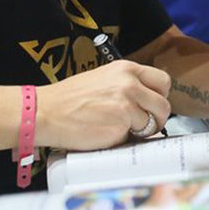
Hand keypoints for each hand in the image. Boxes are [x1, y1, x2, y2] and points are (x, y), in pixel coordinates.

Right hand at [37, 59, 171, 150]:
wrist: (44, 112)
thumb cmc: (68, 100)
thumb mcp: (102, 79)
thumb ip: (126, 86)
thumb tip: (147, 102)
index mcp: (126, 69)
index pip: (162, 81)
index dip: (159, 96)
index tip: (151, 106)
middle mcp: (130, 83)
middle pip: (164, 104)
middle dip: (157, 118)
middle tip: (143, 125)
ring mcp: (127, 104)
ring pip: (154, 122)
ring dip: (143, 131)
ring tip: (122, 131)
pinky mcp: (121, 124)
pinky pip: (137, 137)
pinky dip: (127, 140)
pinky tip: (109, 136)